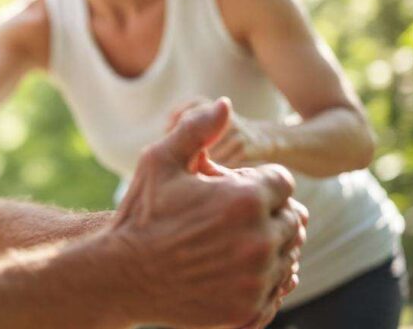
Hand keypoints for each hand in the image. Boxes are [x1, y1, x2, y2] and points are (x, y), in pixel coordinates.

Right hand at [112, 98, 306, 327]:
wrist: (120, 274)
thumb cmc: (140, 213)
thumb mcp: (160, 161)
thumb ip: (196, 129)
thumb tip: (225, 104)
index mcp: (245, 201)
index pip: (283, 183)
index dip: (256, 182)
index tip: (228, 190)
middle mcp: (259, 242)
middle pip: (292, 219)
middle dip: (266, 213)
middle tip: (227, 217)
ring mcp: (256, 281)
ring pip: (288, 256)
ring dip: (266, 247)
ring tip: (228, 243)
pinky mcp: (248, 311)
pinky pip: (277, 292)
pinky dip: (264, 282)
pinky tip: (236, 271)